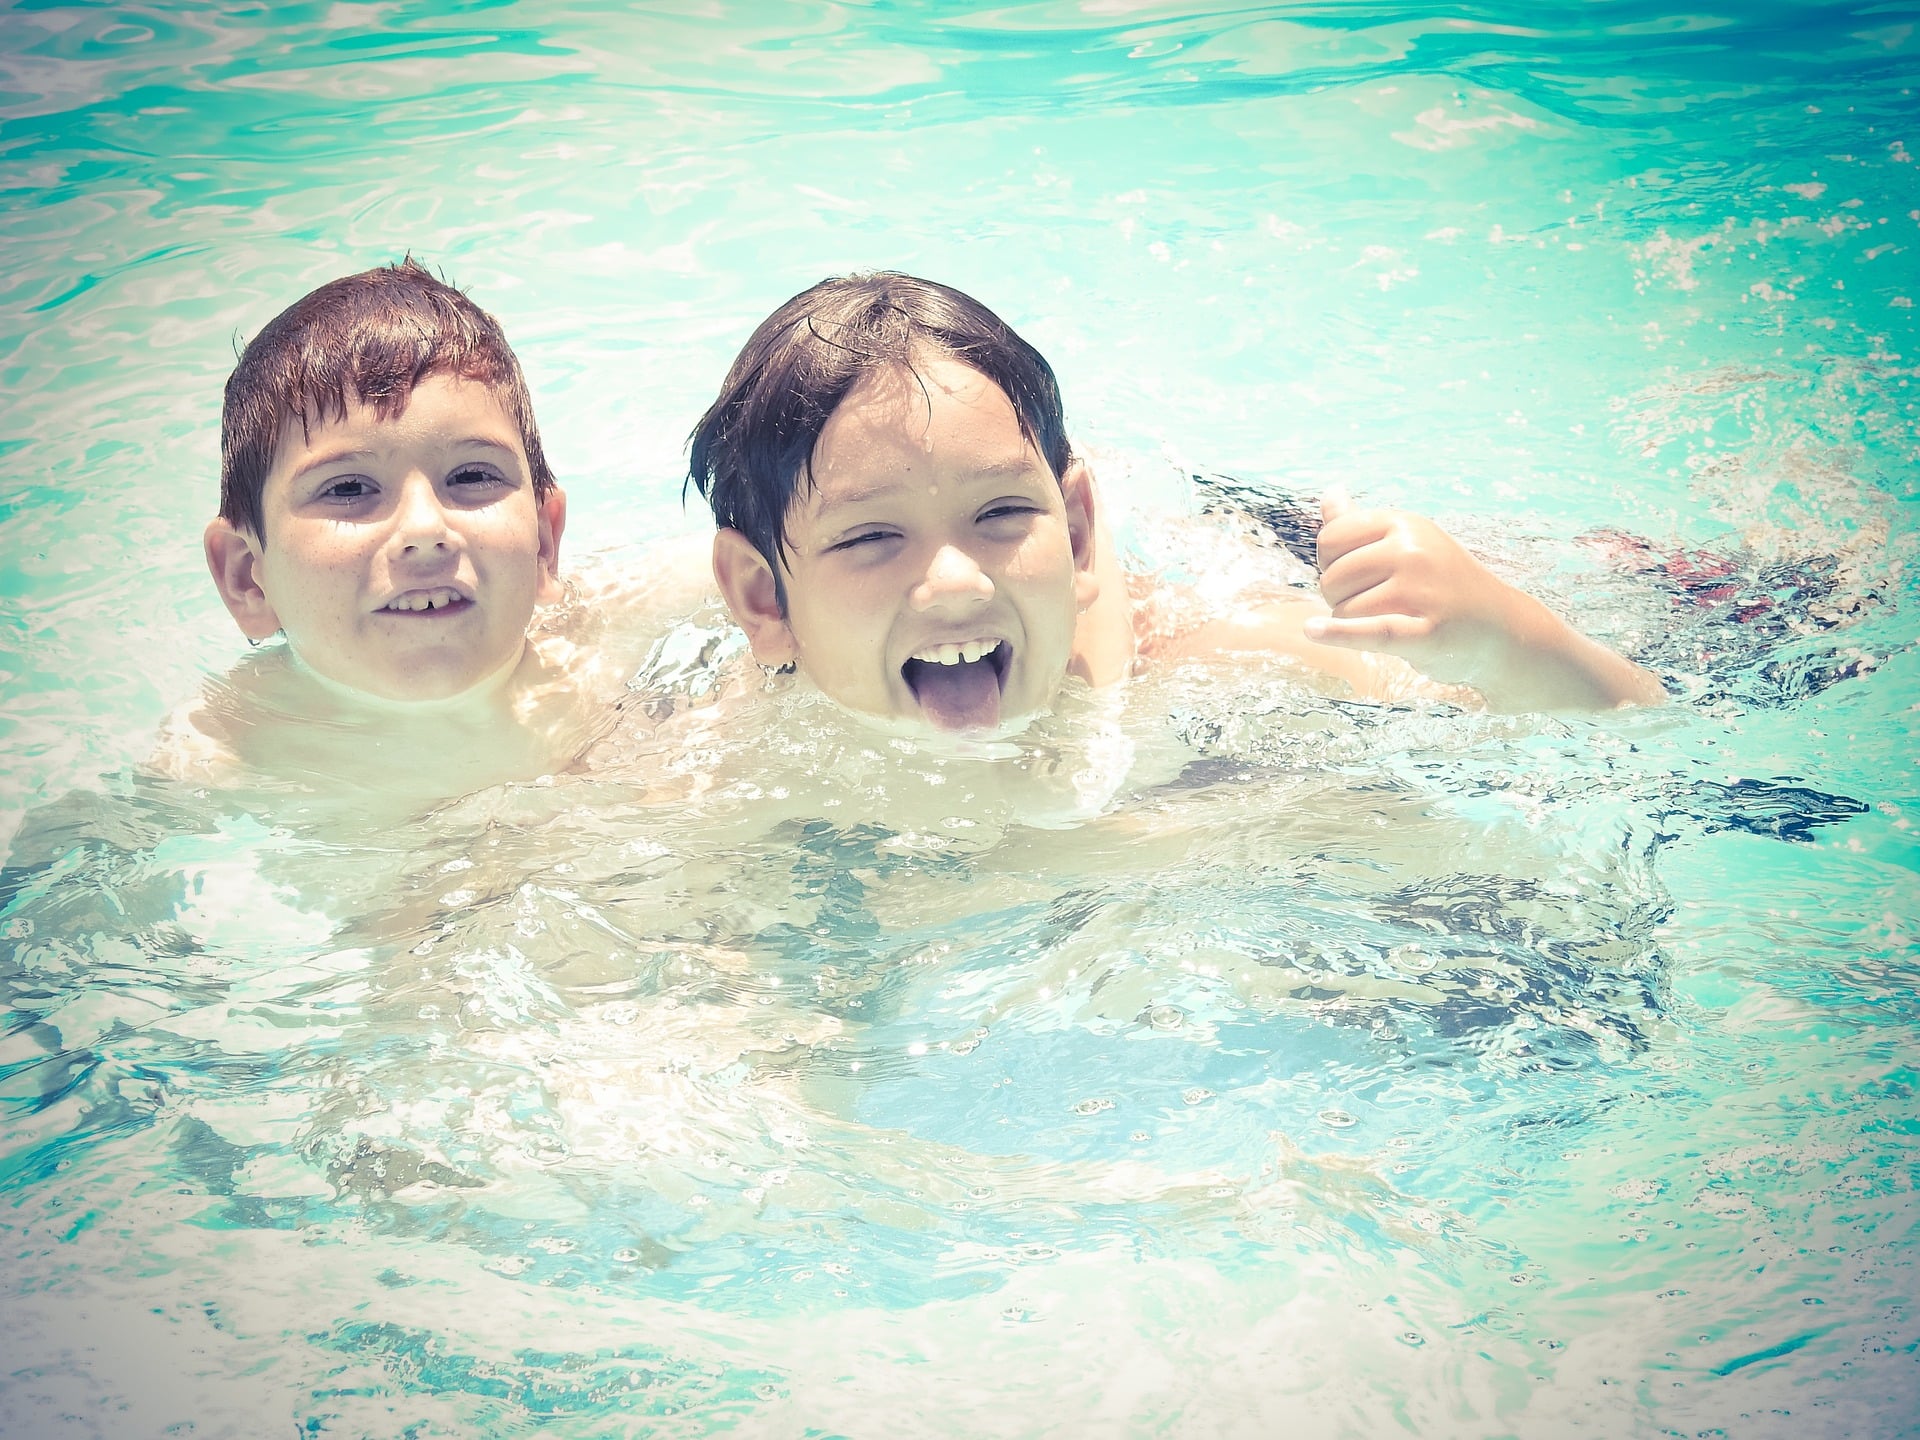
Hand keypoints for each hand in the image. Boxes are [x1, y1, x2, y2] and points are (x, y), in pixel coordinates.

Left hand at [1300, 487, 1664, 710]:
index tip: (1354, 576)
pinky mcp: (1426, 632)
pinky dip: (1339, 636)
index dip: (1330, 563)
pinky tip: (1311, 632)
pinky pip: (1370, 632)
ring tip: (1394, 621)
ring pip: (1345, 612)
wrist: (1501, 631)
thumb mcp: (1408, 544)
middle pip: (1333, 578)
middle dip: (1341, 598)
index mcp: (1405, 524)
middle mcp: (1412, 551)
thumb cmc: (1442, 586)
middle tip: (1378, 605)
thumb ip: (1361, 523)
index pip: (1331, 538)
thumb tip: (1330, 493)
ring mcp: (1421, 590)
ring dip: (1355, 626)